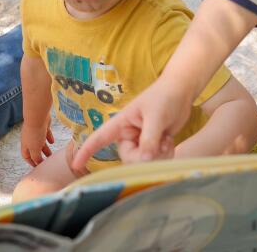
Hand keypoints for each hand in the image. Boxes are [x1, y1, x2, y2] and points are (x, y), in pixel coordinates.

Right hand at [20, 120, 54, 166]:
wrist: (37, 117)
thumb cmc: (35, 134)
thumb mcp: (35, 150)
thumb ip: (36, 157)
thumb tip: (38, 163)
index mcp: (26, 145)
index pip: (26, 156)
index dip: (31, 162)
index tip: (37, 167)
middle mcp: (29, 139)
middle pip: (34, 150)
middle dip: (40, 156)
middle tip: (46, 161)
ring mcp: (36, 132)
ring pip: (40, 142)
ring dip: (45, 149)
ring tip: (51, 154)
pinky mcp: (42, 126)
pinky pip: (45, 134)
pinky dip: (49, 138)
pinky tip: (52, 141)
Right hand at [70, 79, 191, 173]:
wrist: (181, 92)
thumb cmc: (165, 97)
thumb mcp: (156, 117)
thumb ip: (149, 138)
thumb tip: (144, 160)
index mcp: (121, 123)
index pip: (99, 138)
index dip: (86, 151)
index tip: (75, 165)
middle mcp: (128, 134)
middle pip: (128, 158)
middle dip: (145, 157)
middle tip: (160, 143)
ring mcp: (140, 141)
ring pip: (143, 162)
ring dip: (158, 156)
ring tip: (166, 140)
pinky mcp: (152, 147)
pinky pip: (154, 161)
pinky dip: (164, 155)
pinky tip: (169, 142)